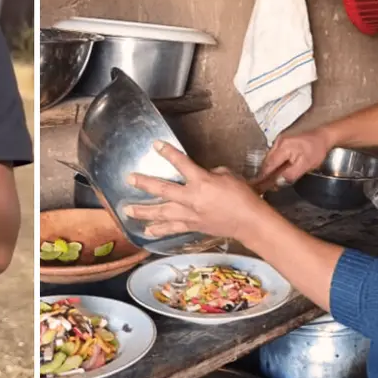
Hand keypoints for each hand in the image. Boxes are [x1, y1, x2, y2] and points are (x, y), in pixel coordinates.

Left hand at [124, 142, 267, 239]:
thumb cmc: (243, 196)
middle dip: (144, 183)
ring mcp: (190, 215)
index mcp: (202, 182)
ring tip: (127, 210)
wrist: (250, 222)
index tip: (156, 145)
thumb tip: (199, 176)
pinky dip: (159, 230)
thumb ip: (209, 173)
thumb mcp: (227, 175)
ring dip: (143, 211)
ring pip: (162, 212)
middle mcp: (192, 198)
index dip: (168, 153)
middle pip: (163, 189)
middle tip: (129, 178)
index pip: (181, 163)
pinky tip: (147, 232)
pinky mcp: (192, 227)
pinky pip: (172, 228)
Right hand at [258, 128, 333, 185]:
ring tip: (269, 178)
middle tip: (263, 184)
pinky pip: (273, 153)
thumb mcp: (306, 165)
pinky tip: (276, 168)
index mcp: (283, 148)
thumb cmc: (317, 149)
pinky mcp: (282, 141)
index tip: (258, 184)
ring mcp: (279, 140)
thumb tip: (279, 181)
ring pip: (269, 157)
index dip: (263, 176)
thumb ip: (291, 174)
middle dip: (264, 173)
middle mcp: (278, 142)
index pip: (269, 165)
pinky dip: (273, 162)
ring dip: (269, 168)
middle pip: (266, 161)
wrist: (323, 136)